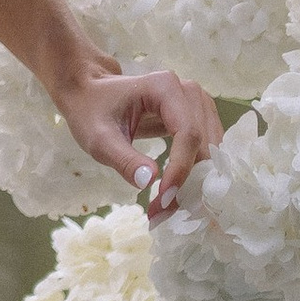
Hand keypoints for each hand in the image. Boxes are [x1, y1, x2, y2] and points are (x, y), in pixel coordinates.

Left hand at [53, 59, 221, 219]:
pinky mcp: (197, 117)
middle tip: (163, 213)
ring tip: (167, 208)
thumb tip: (151, 181)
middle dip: (188, 182)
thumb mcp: (98, 138)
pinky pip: (205, 149)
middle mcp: (188, 91)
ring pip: (210, 151)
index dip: (180, 169)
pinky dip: (194, 174)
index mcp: (164, 87)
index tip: (163, 199)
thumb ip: (123, 159)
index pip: (187, 134)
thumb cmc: (91, 111)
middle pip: (202, 144)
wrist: (89, 93)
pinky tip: (177, 194)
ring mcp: (196, 103)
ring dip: (194, 182)